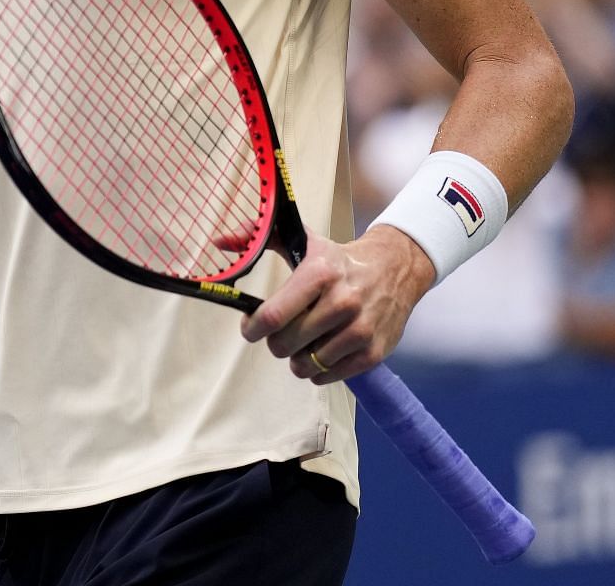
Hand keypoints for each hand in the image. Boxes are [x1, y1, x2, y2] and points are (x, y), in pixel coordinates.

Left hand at [238, 226, 434, 385]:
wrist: (395, 269)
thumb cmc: (338, 259)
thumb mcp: (303, 241)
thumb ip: (260, 238)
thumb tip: (219, 241)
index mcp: (320, 273)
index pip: (272, 316)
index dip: (252, 328)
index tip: (251, 327)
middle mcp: (341, 302)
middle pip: (285, 345)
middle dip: (276, 342)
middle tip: (284, 331)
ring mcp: (359, 330)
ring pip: (304, 365)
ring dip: (298, 357)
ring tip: (307, 340)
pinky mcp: (372, 352)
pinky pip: (327, 377)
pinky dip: (318, 369)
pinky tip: (324, 350)